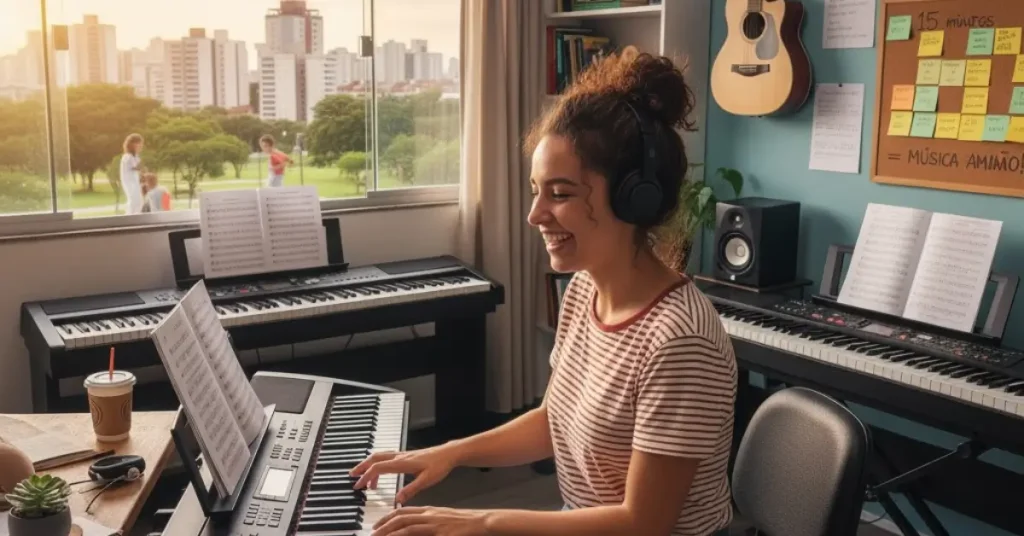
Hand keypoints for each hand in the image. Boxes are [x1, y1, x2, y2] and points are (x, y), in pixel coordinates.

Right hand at [351, 444, 460, 503]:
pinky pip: (386, 457)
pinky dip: (378, 464)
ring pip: (379, 456)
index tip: (358, 486)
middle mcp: (400, 456)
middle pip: (374, 458)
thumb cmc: (439, 466)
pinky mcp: (405, 455)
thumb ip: (411, 490)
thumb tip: (397, 500)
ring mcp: (402, 454)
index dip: (366, 477)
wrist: (448, 453)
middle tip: (352, 476)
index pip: (378, 468)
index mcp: (402, 463)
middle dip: (361, 467)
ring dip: (368, 464)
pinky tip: (380, 473)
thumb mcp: (426, 481)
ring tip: (363, 478)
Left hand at [372, 506, 488, 535]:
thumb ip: (429, 524)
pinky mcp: (439, 533)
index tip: (378, 524)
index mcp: (429, 510)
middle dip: (384, 524)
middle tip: (373, 532)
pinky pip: (416, 534)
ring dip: (389, 531)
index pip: (403, 511)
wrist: (481, 521)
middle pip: (400, 517)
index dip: (388, 517)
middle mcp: (429, 515)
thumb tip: (417, 530)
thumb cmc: (464, 523)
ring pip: (405, 525)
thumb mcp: (443, 520)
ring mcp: (433, 523)